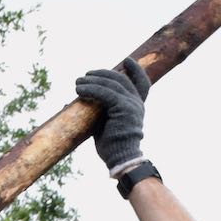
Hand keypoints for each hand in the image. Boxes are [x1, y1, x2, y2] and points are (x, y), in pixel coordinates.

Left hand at [74, 58, 150, 174]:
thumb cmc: (111, 147)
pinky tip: (79, 90)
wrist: (121, 160)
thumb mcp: (106, 122)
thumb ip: (101, 110)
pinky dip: (91, 89)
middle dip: (102, 74)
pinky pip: (105, 93)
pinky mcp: (123, 108)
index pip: (142, 82)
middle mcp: (137, 103)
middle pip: (121, 78)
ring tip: (77, 82)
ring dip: (92, 80)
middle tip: (85, 75)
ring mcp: (131, 104)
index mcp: (137, 106)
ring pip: (111, 83)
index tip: (127, 60)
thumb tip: (80, 101)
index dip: (136, 70)